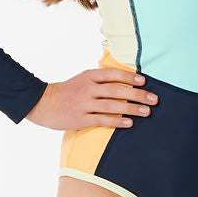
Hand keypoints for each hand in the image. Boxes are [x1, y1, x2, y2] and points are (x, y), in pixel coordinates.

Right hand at [25, 67, 159, 130]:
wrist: (43, 103)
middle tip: (154, 99)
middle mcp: (88, 89)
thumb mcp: (83, 79)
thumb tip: (126, 79)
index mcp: (89, 76)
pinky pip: (103, 120)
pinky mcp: (82, 119)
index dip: (129, 77)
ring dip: (132, 108)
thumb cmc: (68, 91)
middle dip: (138, 94)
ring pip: (113, 106)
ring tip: (147, 111)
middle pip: (117, 90)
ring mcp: (85, 104)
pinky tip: (130, 123)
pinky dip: (118, 121)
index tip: (144, 82)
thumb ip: (101, 79)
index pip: (112, 74)